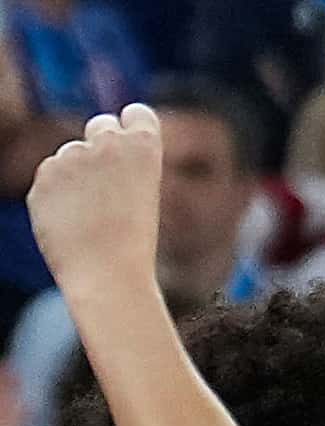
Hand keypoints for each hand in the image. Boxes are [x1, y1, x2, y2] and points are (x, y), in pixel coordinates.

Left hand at [29, 103, 161, 296]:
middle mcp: (106, 143)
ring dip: (78, 177)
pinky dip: (58, 199)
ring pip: (71, 156)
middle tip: (112, 184)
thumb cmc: (134, 245)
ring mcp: (69, 158)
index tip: (133, 151)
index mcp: (143, 146)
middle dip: (102, 146)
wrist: (108, 276)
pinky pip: (51, 181)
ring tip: (93, 217)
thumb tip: (86, 151)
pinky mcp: (42, 178)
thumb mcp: (142, 195)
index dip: (135, 130)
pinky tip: (72, 224)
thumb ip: (118, 164)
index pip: (138, 113)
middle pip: (101, 125)